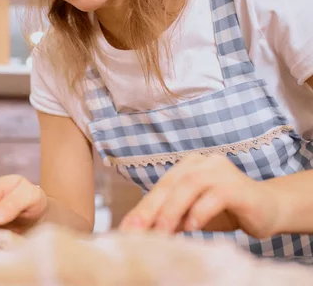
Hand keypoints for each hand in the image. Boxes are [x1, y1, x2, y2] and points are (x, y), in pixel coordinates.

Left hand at [118, 155, 281, 238]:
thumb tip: (139, 231)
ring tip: (162, 232)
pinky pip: (215, 195)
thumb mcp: (190, 215)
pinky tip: (191, 226)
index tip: (126, 229)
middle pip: (170, 184)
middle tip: (138, 231)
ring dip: (173, 210)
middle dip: (151, 209)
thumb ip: (169, 218)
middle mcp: (202, 162)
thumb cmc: (225, 211)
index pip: (160, 187)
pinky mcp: (238, 185)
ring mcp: (221, 170)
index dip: (142, 208)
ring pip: (190, 185)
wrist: (269, 209)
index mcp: (187, 166)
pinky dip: (199, 211)